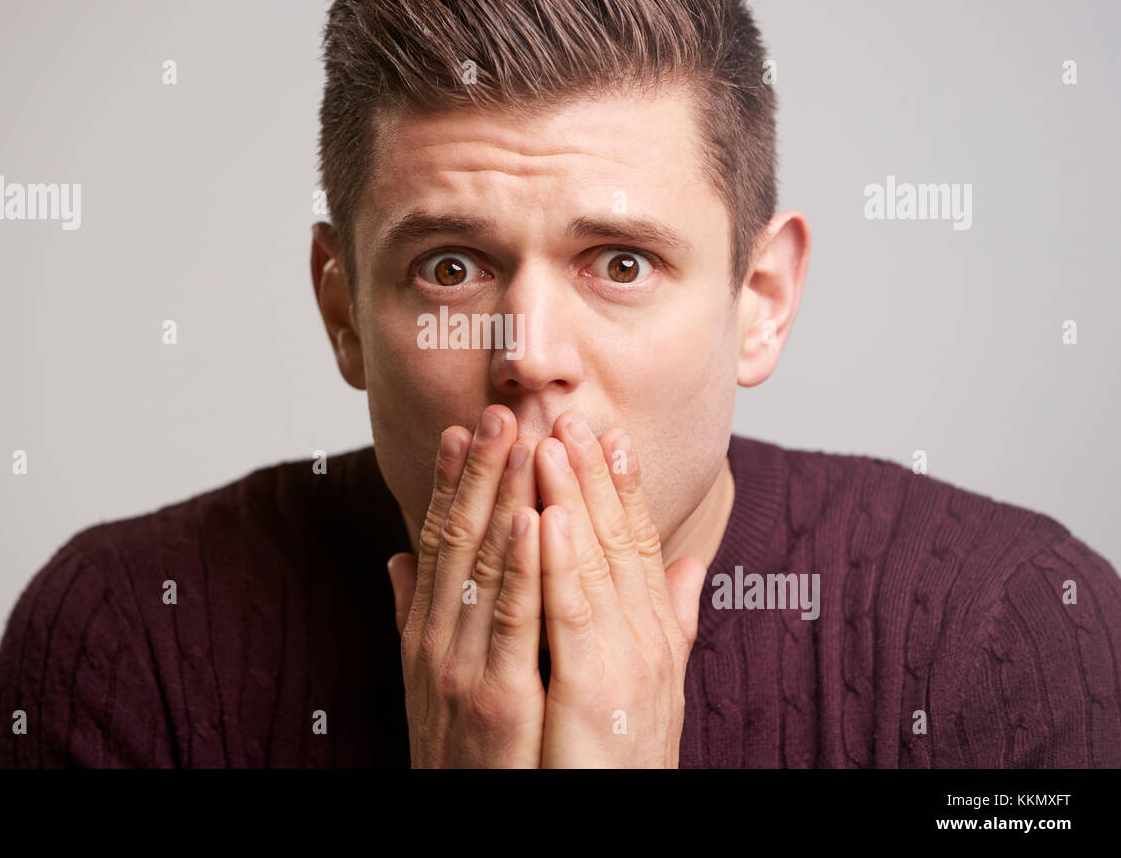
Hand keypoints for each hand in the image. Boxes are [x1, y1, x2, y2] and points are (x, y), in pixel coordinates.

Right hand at [386, 405, 545, 766]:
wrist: (460, 816)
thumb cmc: (456, 747)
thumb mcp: (425, 675)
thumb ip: (414, 612)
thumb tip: (399, 557)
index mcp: (426, 628)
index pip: (439, 539)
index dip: (453, 483)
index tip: (467, 429)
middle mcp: (436, 636)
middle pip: (459, 537)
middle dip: (481, 471)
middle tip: (498, 410)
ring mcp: (462, 663)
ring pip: (484, 564)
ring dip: (503, 496)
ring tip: (519, 439)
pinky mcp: (497, 695)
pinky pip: (513, 620)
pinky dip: (523, 566)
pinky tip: (535, 519)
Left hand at [533, 412, 706, 767]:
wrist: (611, 815)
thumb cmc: (620, 752)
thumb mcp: (650, 678)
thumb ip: (666, 617)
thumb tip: (684, 564)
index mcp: (653, 632)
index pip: (637, 542)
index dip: (622, 485)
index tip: (607, 432)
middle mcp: (649, 638)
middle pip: (619, 538)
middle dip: (596, 472)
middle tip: (575, 412)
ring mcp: (627, 660)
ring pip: (596, 561)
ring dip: (573, 496)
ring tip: (553, 440)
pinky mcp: (595, 687)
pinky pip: (574, 613)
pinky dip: (560, 560)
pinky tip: (544, 514)